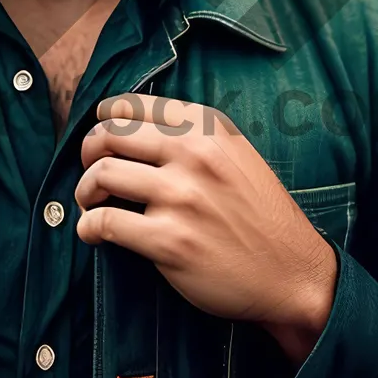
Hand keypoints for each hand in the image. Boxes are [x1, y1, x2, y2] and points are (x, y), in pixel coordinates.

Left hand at [75, 93, 338, 360]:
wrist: (293, 272)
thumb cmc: (260, 214)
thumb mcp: (236, 154)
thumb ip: (194, 134)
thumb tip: (133, 124)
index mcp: (208, 127)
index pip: (134, 104)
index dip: (106, 116)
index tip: (100, 131)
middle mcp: (194, 154)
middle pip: (109, 135)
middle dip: (88, 151)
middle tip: (90, 169)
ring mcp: (181, 197)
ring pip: (101, 174)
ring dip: (84, 190)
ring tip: (91, 202)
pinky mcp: (169, 241)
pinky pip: (104, 222)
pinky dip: (88, 227)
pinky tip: (93, 232)